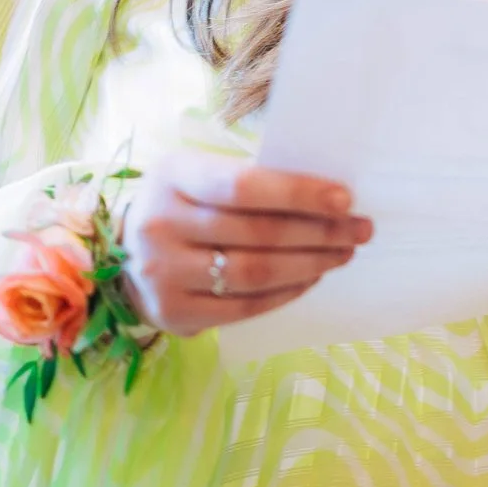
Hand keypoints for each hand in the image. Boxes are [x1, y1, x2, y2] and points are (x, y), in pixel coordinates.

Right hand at [121, 150, 372, 336]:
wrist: (126, 252)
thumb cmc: (184, 204)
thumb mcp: (200, 174)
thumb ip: (250, 180)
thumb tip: (327, 194)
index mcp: (173, 176)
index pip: (242, 186)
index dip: (298, 193)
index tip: (344, 199)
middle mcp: (160, 223)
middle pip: (258, 233)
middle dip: (320, 231)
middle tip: (360, 229)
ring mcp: (163, 272)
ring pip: (255, 273)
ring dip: (310, 263)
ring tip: (342, 254)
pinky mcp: (173, 312)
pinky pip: (244, 305)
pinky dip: (286, 292)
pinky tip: (311, 278)